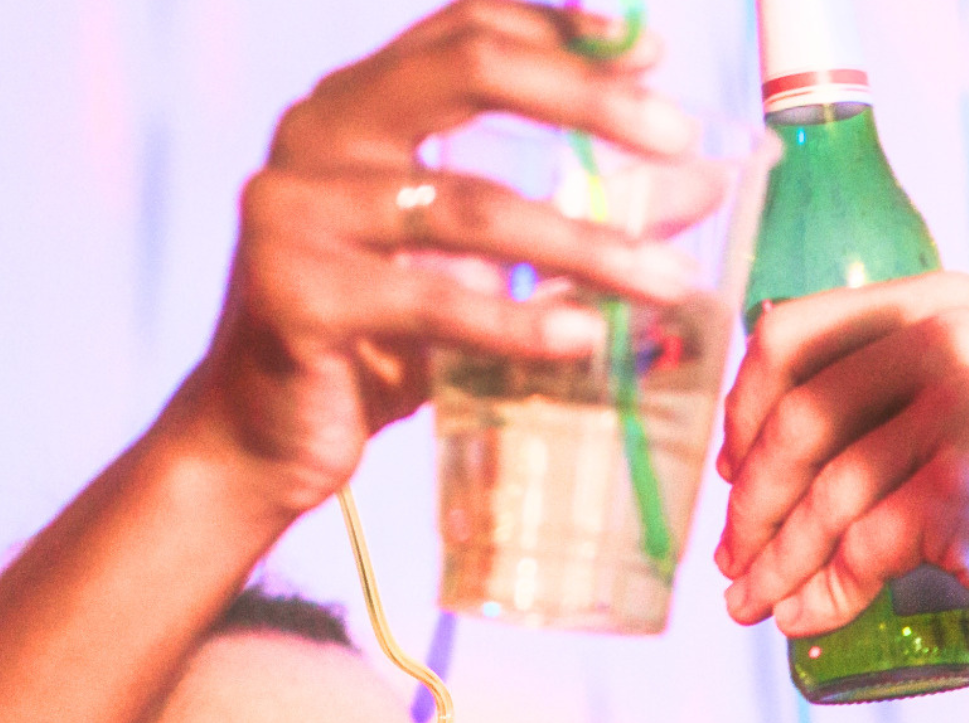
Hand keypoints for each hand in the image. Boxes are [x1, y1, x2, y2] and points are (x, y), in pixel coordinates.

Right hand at [170, 2, 713, 513]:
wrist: (266, 435)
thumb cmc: (381, 339)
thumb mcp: (483, 265)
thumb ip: (576, 210)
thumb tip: (702, 181)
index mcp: (355, 104)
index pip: (464, 26)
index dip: (560, 27)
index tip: (654, 52)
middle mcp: (317, 134)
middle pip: (466, 73)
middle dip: (585, 98)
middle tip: (677, 137)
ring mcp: (297, 210)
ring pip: (471, 207)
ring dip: (585, 245)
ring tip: (671, 284)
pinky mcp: (297, 294)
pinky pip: (433, 301)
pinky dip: (519, 321)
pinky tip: (586, 338)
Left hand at [711, 274, 968, 663]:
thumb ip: (905, 391)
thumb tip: (768, 435)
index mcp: (944, 303)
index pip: (791, 337)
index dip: (742, 413)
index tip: (731, 475)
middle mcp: (951, 335)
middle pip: (796, 418)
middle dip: (749, 503)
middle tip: (732, 563)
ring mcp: (963, 403)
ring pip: (824, 491)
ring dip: (776, 561)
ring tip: (756, 607)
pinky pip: (862, 544)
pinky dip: (823, 592)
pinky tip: (809, 620)